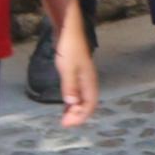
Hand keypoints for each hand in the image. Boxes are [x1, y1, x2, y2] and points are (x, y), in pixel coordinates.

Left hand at [56, 12, 99, 127]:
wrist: (69, 31)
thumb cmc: (69, 48)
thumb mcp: (67, 67)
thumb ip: (70, 86)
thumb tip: (72, 103)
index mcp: (89, 81)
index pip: (90, 104)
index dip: (80, 116)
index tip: (67, 123)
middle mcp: (89, 82)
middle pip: (87, 104)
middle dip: (77, 115)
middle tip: (63, 123)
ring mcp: (83, 78)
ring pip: (82, 99)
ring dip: (75, 110)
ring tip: (64, 118)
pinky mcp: (76, 75)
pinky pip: (77, 93)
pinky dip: (72, 102)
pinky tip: (65, 105)